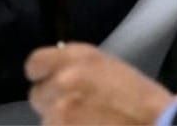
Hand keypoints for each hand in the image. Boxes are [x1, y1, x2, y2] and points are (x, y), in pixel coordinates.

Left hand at [26, 43, 176, 124]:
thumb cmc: (142, 99)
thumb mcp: (109, 68)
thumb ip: (78, 68)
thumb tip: (57, 76)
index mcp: (76, 57)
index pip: (35, 63)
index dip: (42, 75)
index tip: (50, 83)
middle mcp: (62, 81)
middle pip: (37, 96)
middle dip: (53, 103)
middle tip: (78, 111)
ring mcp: (60, 113)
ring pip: (48, 121)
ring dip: (63, 124)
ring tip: (91, 125)